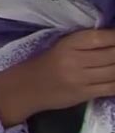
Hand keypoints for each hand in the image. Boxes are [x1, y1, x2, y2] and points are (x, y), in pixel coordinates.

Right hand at [0, 29, 114, 125]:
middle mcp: (74, 61)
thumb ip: (87, 43)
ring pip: (114, 72)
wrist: (25, 88)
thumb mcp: (61, 46)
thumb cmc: (45, 63)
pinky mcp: (83, 94)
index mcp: (67, 44)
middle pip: (112, 55)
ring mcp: (79, 79)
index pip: (101, 38)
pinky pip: (111, 88)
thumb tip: (114, 40)